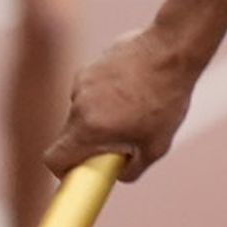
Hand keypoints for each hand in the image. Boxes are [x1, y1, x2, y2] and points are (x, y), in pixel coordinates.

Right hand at [44, 26, 199, 181]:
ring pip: (85, 108)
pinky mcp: (93, 64)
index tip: (78, 170)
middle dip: (92, 140)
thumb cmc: (167, 99)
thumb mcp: (157, 145)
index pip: (53, 158)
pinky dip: (108, 92)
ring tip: (136, 106)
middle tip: (121, 138)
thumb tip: (120, 175)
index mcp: (88, 128)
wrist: (173, 51)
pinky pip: (94, 87)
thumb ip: (134, 168)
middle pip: (72, 133)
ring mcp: (84, 81)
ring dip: (102, 113)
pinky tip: (136, 85)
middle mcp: (78, 104)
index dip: (62, 170)